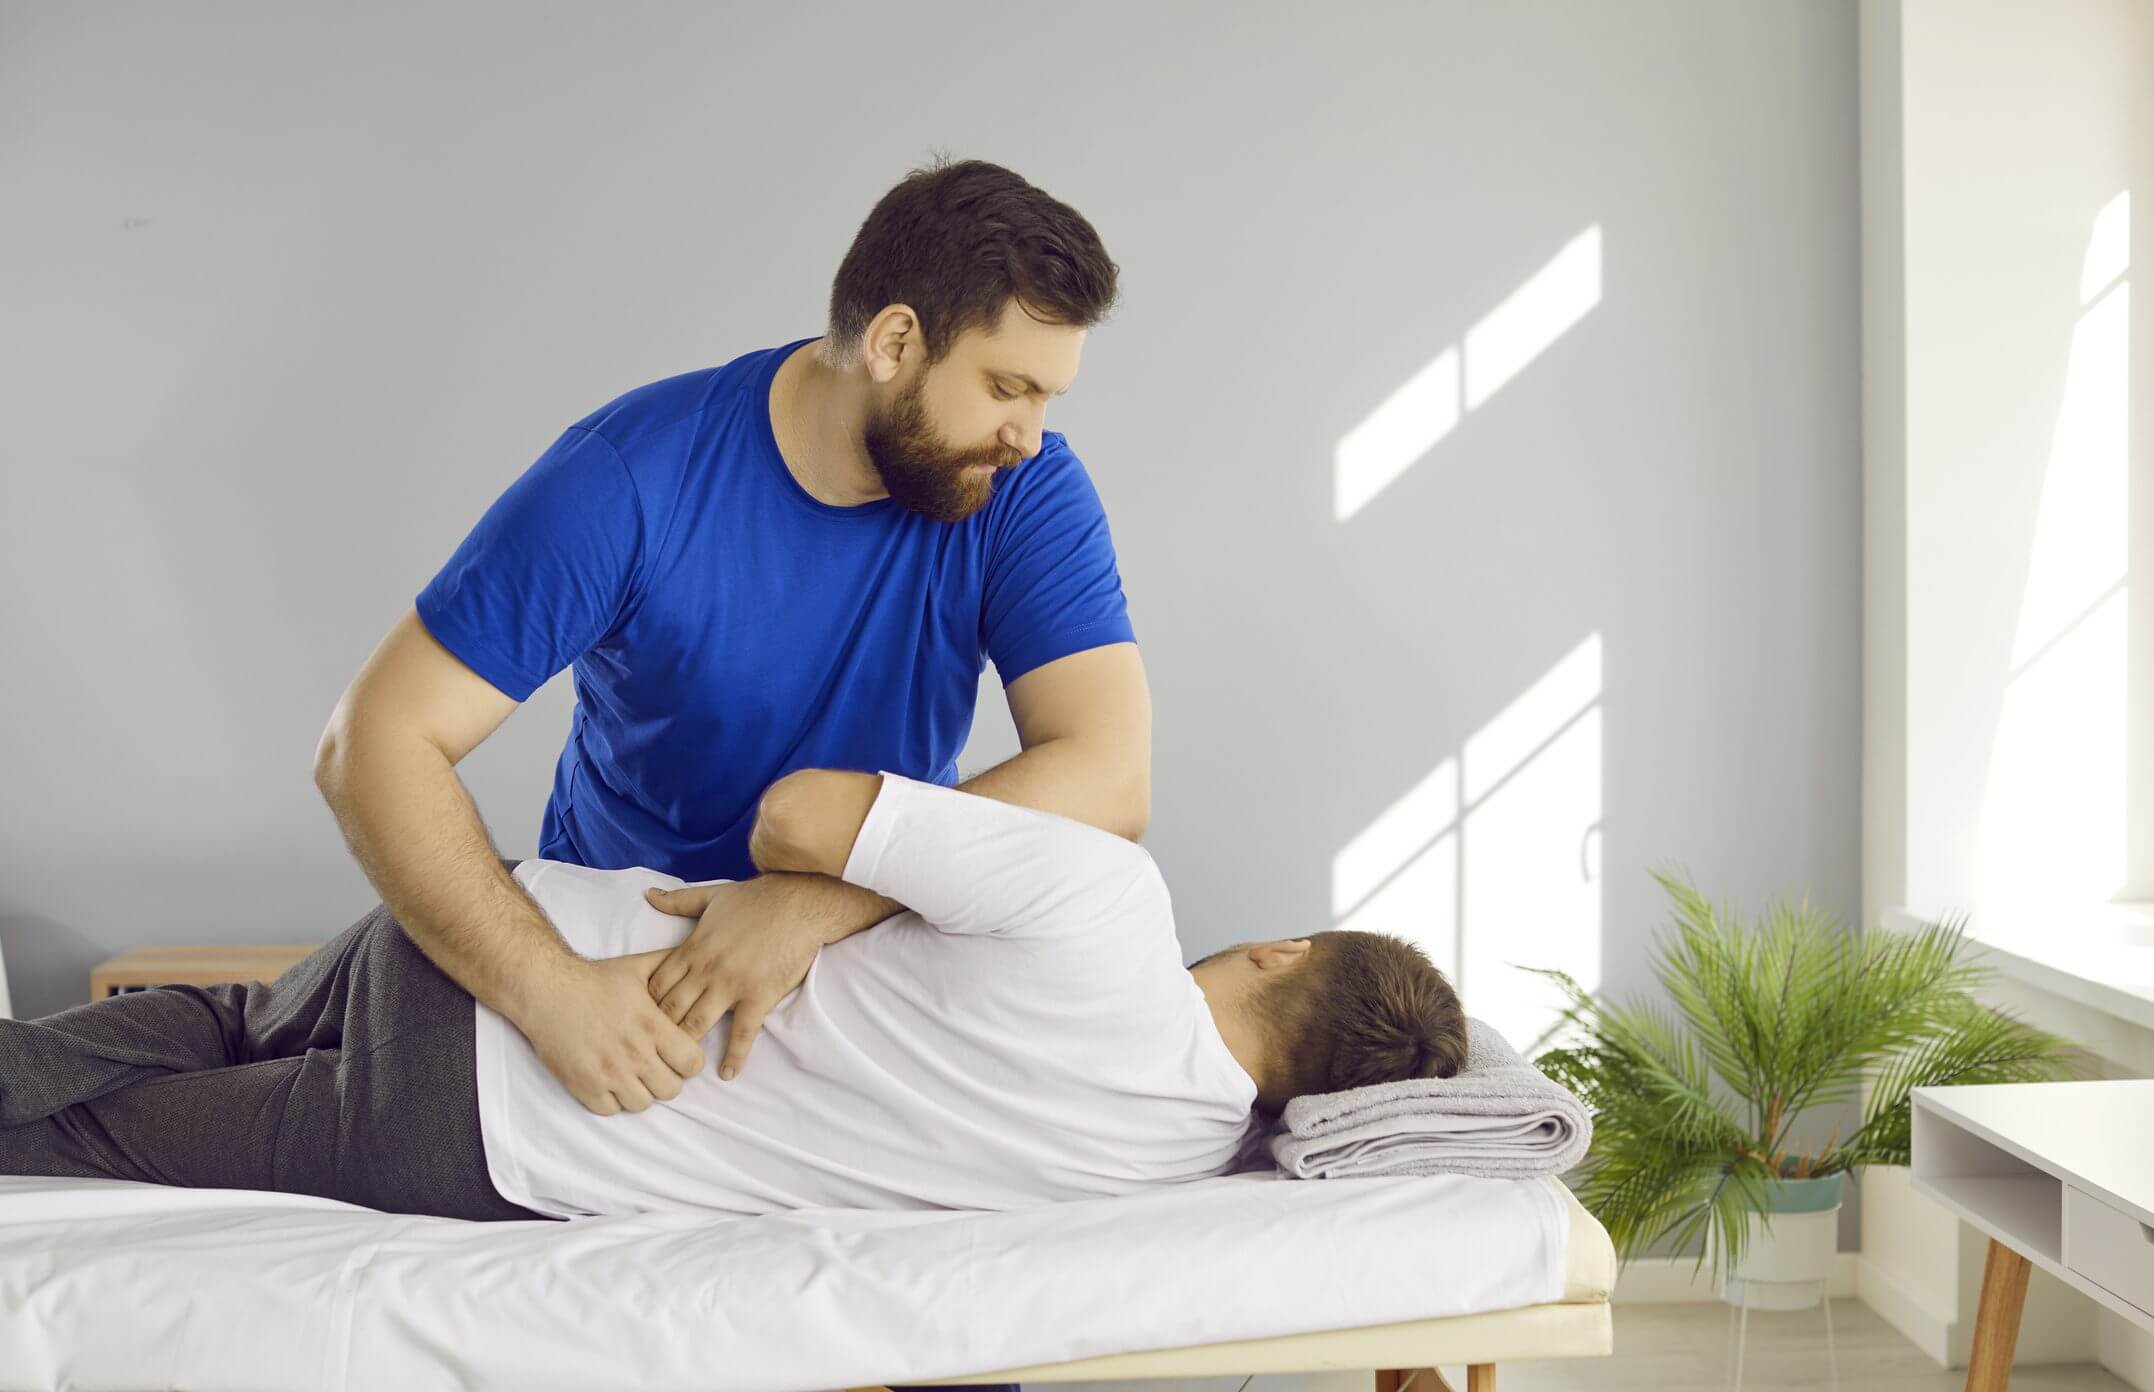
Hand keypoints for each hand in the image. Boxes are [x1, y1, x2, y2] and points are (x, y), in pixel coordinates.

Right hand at [511, 950, 706, 1115]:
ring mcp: (608, 1073)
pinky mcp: (583, 1086)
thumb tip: (692, 954)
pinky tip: (610, 1081)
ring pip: (642, 1104)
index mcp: (651, 1025)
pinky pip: (611, 1110)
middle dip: (668, 1077)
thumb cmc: (594, 978)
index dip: (689, 1060)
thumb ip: (669, 965)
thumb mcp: (637, 966)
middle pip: (671, 1089)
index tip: (678, 1053)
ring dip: (641, 1090)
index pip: (692, 1064)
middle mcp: (633, 1053)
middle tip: (655, 1064)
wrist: (546, 990)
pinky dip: (613, 1099)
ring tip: (633, 1073)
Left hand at [643, 876, 832, 1081]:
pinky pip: (742, 1032)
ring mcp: (731, 985)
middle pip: (669, 1008)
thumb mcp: (712, 895)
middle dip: (657, 1030)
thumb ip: (678, 901)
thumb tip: (649, 895)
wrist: (801, 904)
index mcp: (693, 947)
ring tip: (679, 1063)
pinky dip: (734, 1056)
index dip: (645, 1004)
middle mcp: (706, 969)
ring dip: (685, 1045)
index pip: (656, 983)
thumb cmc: (757, 899)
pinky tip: (728, 1073)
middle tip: (652, 1047)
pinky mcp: (758, 996)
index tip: (642, 1019)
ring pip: (697, 1023)